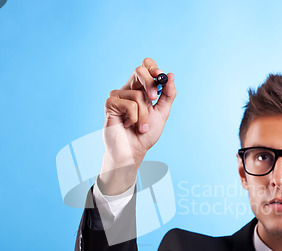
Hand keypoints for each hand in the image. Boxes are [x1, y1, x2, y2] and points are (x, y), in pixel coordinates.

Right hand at [99, 58, 176, 194]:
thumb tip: (171, 75)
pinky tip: (128, 125)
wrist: (133, 152)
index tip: (161, 76)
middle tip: (154, 99)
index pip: (146, 67)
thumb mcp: (162, 113)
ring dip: (144, 115)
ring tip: (141, 127)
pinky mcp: (110, 104)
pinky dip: (134, 118)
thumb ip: (167, 95)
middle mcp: (129, 89)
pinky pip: (128, 105)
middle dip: (150, 83)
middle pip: (139, 70)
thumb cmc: (146, 134)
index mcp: (141, 88)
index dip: (153, 68)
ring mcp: (118, 96)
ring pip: (137, 95)